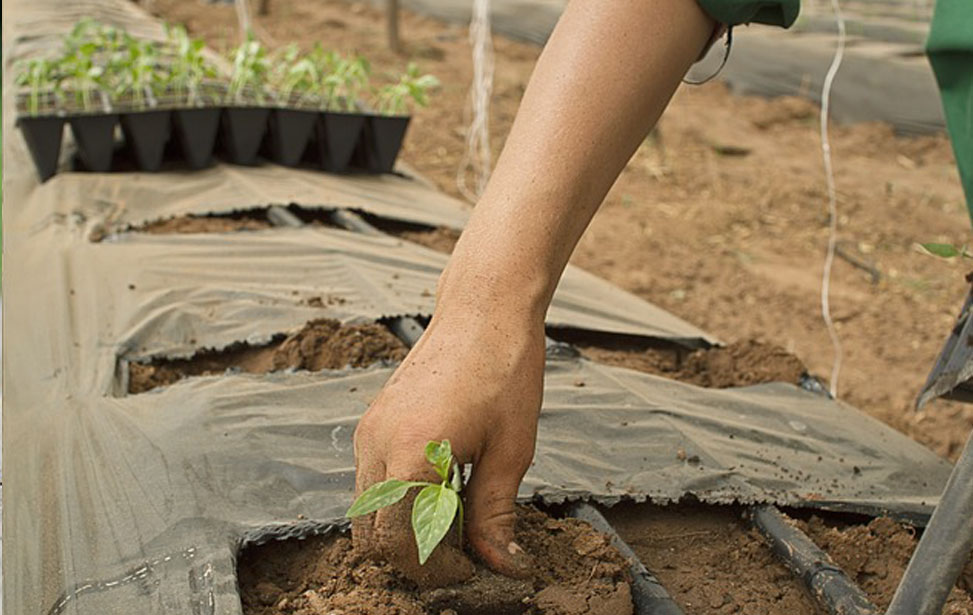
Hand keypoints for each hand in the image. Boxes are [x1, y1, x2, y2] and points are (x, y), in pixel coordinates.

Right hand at [352, 308, 544, 585]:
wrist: (484, 311)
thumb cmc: (504, 371)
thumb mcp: (510, 451)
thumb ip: (495, 515)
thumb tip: (502, 565)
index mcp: (410, 455)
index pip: (398, 545)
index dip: (434, 570)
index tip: (471, 571)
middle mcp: (376, 444)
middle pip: (370, 536)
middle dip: (411, 558)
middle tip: (461, 558)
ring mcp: (368, 431)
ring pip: (366, 511)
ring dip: (401, 531)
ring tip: (454, 524)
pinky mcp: (372, 422)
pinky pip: (370, 481)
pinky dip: (396, 503)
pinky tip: (440, 492)